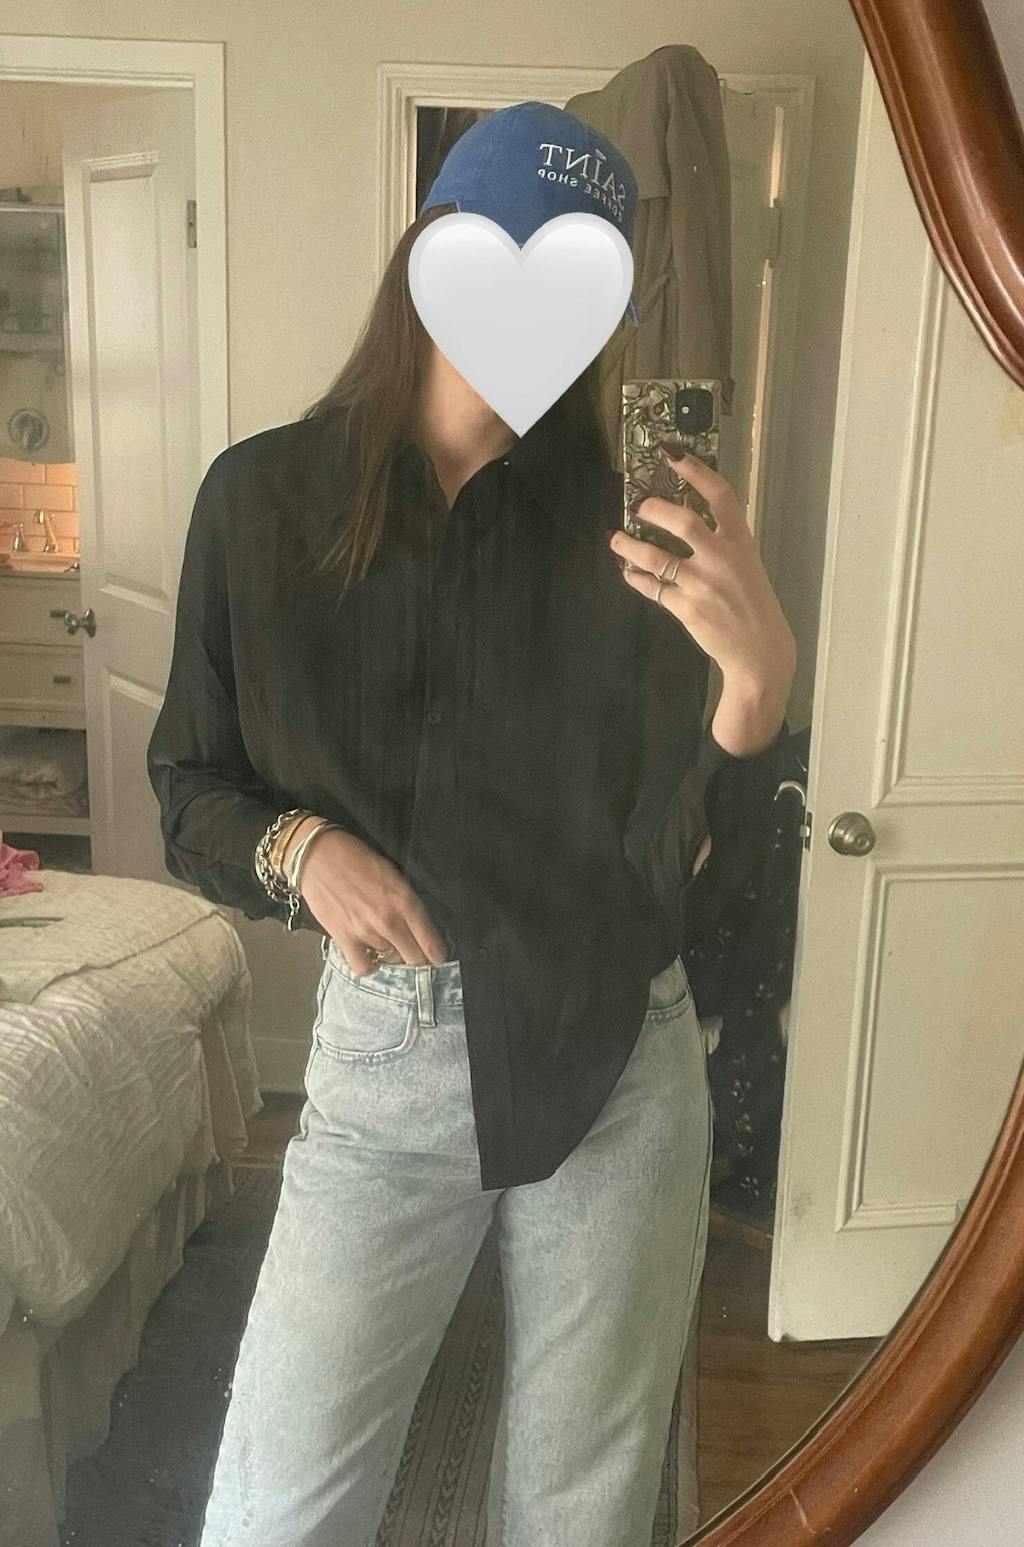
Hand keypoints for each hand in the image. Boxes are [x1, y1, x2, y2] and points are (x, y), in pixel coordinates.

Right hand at [295, 827, 448, 973]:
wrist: (319, 856)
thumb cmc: (358, 859)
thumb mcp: (394, 876)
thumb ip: (408, 903)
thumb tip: (418, 930)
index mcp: (406, 901)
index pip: (431, 944)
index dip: (437, 956)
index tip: (437, 958)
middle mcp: (389, 920)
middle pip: (415, 959)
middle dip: (418, 959)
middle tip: (412, 952)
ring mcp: (366, 931)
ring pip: (391, 961)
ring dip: (391, 955)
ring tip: (384, 941)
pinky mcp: (344, 938)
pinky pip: (363, 967)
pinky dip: (369, 965)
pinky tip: (369, 953)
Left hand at [609, 449, 796, 693]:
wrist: (760, 653)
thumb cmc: (753, 606)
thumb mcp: (747, 566)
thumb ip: (722, 543)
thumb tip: (686, 523)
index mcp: (741, 543)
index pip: (720, 495)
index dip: (695, 471)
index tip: (672, 454)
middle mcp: (721, 558)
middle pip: (682, 521)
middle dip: (653, 510)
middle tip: (639, 508)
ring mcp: (702, 584)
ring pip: (655, 556)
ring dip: (629, 546)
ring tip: (616, 540)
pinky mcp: (685, 608)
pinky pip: (652, 587)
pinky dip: (636, 578)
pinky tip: (629, 573)